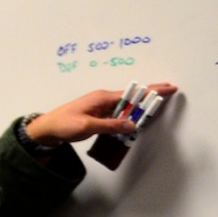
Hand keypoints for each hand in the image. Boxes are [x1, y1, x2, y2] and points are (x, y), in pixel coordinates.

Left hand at [26, 83, 178, 143]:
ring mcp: (101, 107)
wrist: (47, 128)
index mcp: (103, 98)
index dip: (151, 91)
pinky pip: (118, 114)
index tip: (168, 88)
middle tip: (170, 91)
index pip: (133, 94)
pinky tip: (136, 120)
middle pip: (133, 97)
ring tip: (157, 106)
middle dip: (151, 95)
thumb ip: (110, 125)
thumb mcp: (87, 126)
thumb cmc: (63, 124)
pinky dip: (129, 116)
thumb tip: (132, 124)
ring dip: (141, 108)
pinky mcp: (98, 115)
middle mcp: (104, 99)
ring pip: (127, 106)